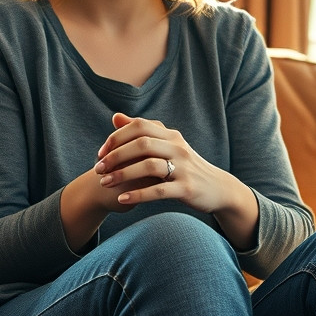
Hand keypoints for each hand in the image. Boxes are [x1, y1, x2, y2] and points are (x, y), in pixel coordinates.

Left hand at [95, 113, 259, 248]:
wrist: (218, 188)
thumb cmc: (186, 167)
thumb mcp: (168, 146)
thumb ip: (142, 132)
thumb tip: (115, 116)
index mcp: (172, 136)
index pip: (140, 127)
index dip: (117, 137)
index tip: (101, 152)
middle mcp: (178, 148)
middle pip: (142, 144)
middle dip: (115, 156)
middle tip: (97, 169)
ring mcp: (184, 168)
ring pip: (149, 166)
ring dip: (122, 174)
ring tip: (104, 183)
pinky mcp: (187, 188)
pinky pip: (159, 190)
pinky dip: (138, 194)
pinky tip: (122, 199)